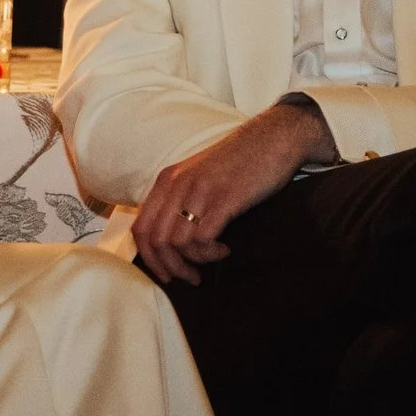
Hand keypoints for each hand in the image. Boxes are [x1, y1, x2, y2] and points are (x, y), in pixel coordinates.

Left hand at [131, 103, 331, 285]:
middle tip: (191, 278)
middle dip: (171, 268)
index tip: (166, 275)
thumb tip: (170, 240)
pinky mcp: (224, 198)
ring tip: (212, 259)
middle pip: (156, 241)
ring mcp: (200, 191)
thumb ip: (181, 199)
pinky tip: (224, 249)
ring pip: (177, 244)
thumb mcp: (199, 175)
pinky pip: (202, 239)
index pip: (140, 228)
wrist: (274, 137)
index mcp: (168, 179)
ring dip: (193, 262)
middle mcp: (178, 184)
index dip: (149, 259)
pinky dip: (210, 253)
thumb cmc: (240, 161)